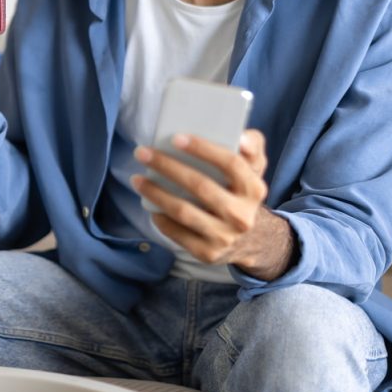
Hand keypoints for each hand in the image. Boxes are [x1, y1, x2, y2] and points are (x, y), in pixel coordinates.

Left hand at [131, 130, 294, 279]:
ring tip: (137, 179)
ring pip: (184, 211)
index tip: (176, 138)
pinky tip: (149, 205)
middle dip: (167, 166)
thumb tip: (240, 137)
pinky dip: (160, 218)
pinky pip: (177, 234)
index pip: (230, 164)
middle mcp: (241, 215)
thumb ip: (251, 145)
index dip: (203, 149)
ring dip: (155, 193)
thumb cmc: (241, 191)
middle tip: (142, 153)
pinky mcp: (208, 253)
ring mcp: (225, 237)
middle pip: (200, 186)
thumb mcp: (254, 167)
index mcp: (254, 189)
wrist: (252, 239)